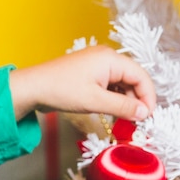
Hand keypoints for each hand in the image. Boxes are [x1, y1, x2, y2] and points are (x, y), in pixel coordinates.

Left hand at [8, 45, 155, 121]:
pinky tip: (114, 113)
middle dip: (138, 100)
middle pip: (133, 79)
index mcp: (111, 59)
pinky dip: (115, 98)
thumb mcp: (95, 101)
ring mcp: (98, 65)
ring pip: (123, 83)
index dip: (148, 97)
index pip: (141, 76)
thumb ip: (123, 107)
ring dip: (126, 101)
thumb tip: (144, 113)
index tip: (148, 117)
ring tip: (125, 120)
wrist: (31, 88)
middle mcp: (107, 58)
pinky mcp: (91, 73)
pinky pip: (112, 85)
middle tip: (138, 122)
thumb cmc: (61, 90)